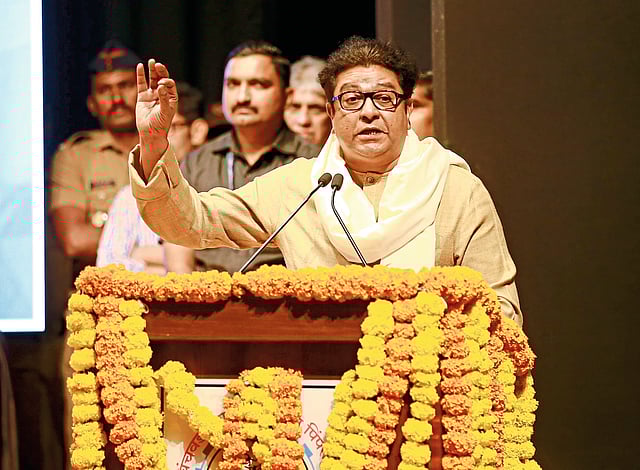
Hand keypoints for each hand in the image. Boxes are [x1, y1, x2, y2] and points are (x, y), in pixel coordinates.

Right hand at [136, 59, 177, 174]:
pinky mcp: (142, 97)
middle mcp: (162, 95)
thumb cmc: (161, 124)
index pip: (170, 85)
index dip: (166, 81)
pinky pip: (141, 84)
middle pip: (162, 79)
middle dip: (161, 72)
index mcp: (171, 98)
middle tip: (158, 65)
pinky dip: (140, 75)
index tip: (162, 84)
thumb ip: (164, 100)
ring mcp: (152, 95)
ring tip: (152, 61)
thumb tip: (160, 86)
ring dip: (152, 71)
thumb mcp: (165, 112)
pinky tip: (140, 66)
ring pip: (152, 80)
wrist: (150, 133)